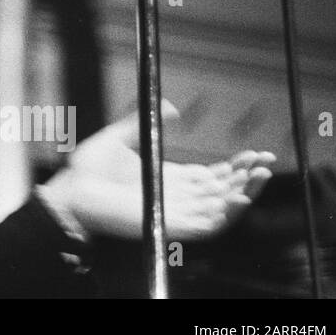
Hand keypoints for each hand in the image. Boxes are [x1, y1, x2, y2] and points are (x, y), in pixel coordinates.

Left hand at [40, 100, 274, 240]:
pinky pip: (207, 226)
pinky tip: (238, 197)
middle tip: (266, 160)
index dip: (235, 166)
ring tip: (260, 174)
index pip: (213, 175)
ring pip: (221, 209)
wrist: (70, 191)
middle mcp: (177, 197)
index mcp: (170, 178)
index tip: (254, 153)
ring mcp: (175, 213)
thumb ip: (145, 120)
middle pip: (223, 191)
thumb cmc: (89, 169)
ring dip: (244, 193)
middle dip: (247, 177)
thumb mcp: (121, 137)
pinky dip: (226, 215)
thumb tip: (172, 107)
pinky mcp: (170, 225)